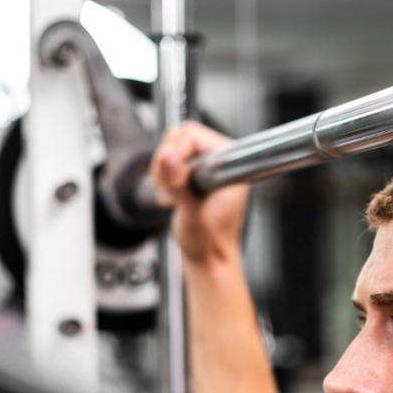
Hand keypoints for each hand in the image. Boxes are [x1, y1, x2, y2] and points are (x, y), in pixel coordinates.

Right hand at [149, 122, 249, 266]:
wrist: (206, 256)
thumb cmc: (210, 241)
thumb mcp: (192, 213)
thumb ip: (179, 184)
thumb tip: (167, 158)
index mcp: (232, 164)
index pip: (194, 136)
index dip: (177, 153)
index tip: (174, 178)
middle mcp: (220, 159)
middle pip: (179, 137)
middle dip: (167, 163)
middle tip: (171, 189)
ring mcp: (206, 164)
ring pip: (170, 146)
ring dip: (162, 171)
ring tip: (172, 195)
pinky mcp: (192, 171)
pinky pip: (167, 160)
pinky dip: (161, 177)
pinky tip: (171, 195)